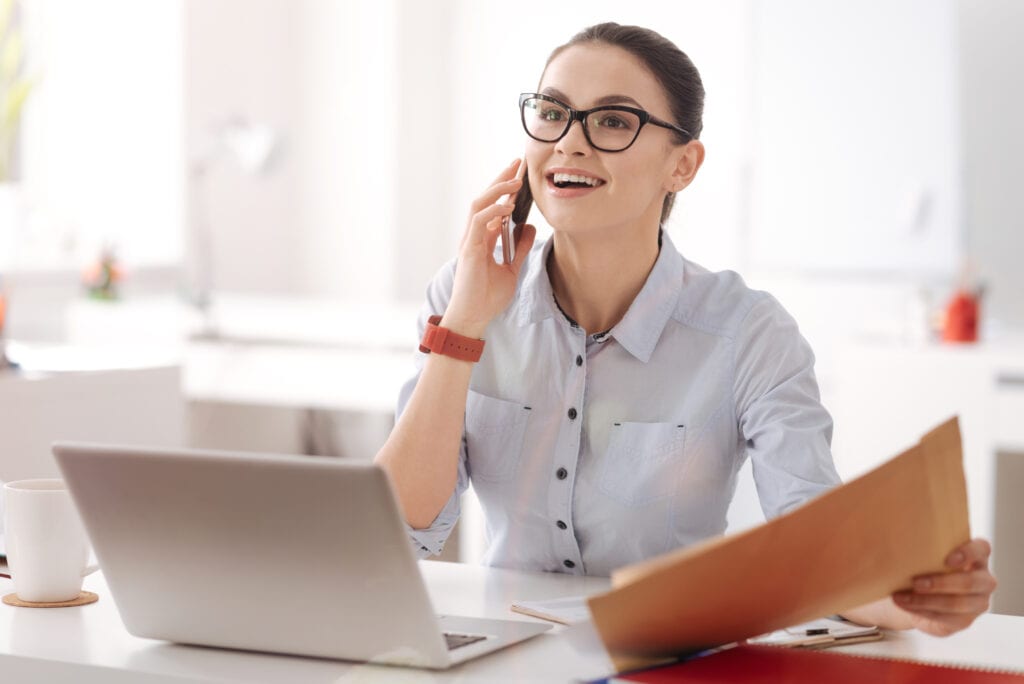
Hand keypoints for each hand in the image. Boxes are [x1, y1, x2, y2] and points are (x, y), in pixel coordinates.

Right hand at [443, 159, 536, 336]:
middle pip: (485, 198)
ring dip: (497, 190)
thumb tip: (530, 228)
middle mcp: (473, 236)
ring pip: (479, 205)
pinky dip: (493, 212)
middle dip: (501, 179)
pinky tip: (508, 207)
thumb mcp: (511, 269)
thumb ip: (519, 248)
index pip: (493, 206)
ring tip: (516, 181)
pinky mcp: (469, 250)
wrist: (474, 318)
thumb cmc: (487, 297)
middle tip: (517, 163)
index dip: (505, 188)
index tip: (519, 173)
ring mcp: (469, 241)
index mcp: (482, 239)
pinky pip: (479, 223)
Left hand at [892, 538, 997, 635]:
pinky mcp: (965, 620)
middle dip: (941, 583)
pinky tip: (904, 604)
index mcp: (977, 556)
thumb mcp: (928, 553)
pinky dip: (921, 611)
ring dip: (926, 601)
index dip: (968, 553)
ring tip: (900, 596)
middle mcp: (983, 580)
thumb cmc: (926, 566)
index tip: (947, 560)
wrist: (919, 593)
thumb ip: (923, 546)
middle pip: (971, 582)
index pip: (982, 549)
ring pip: (957, 604)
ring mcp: (977, 602)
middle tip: (915, 582)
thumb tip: (896, 538)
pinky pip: (945, 618)